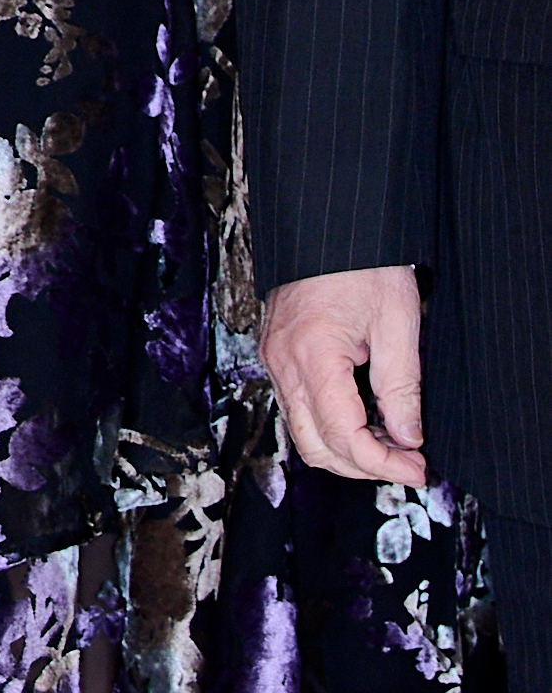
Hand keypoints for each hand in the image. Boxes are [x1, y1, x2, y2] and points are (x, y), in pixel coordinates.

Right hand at [262, 265, 426, 484]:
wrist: (329, 224)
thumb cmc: (365, 264)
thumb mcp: (398, 322)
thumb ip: (402, 386)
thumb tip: (408, 437)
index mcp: (313, 357)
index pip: (343, 436)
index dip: (381, 463)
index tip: (416, 468)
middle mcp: (284, 364)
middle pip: (316, 446)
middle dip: (362, 466)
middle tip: (407, 464)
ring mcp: (275, 360)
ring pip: (303, 432)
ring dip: (345, 450)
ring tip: (391, 444)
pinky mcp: (277, 355)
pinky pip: (297, 407)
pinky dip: (330, 426)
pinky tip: (365, 420)